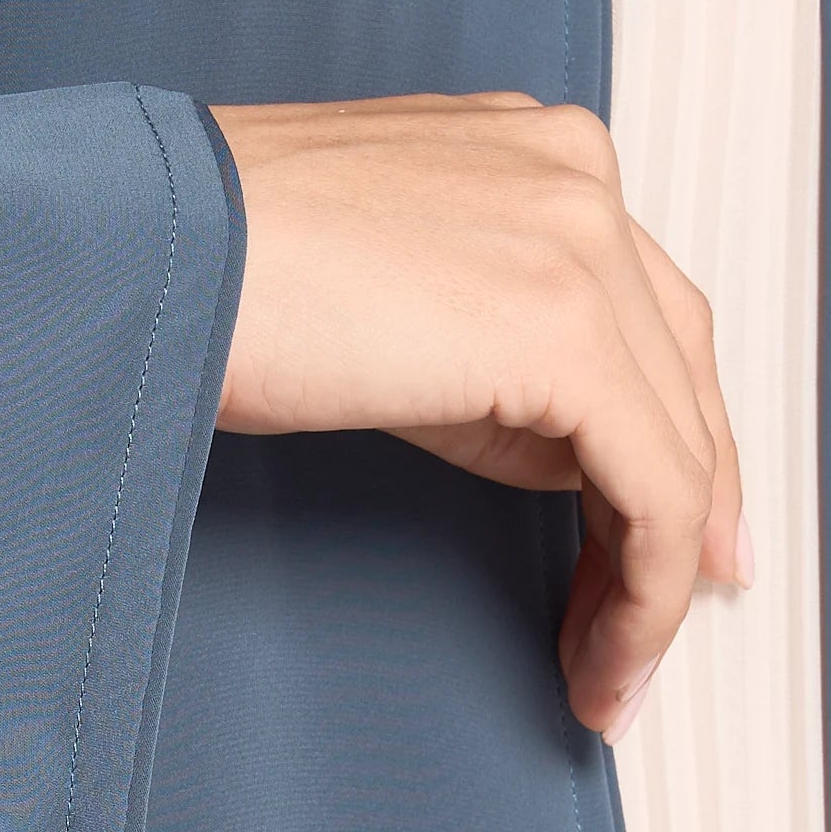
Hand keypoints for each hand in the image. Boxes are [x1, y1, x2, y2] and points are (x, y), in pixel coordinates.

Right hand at [205, 93, 748, 740]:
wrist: (145, 247)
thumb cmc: (215, 274)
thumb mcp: (392, 306)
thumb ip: (491, 354)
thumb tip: (563, 460)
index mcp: (539, 156)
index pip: (651, 319)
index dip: (674, 447)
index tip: (668, 549)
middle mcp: (577, 178)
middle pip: (685, 376)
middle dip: (685, 521)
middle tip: (652, 628)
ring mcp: (580, 245)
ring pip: (681, 445)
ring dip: (657, 585)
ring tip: (612, 674)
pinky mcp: (564, 329)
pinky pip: (654, 490)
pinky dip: (644, 593)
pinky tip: (603, 657)